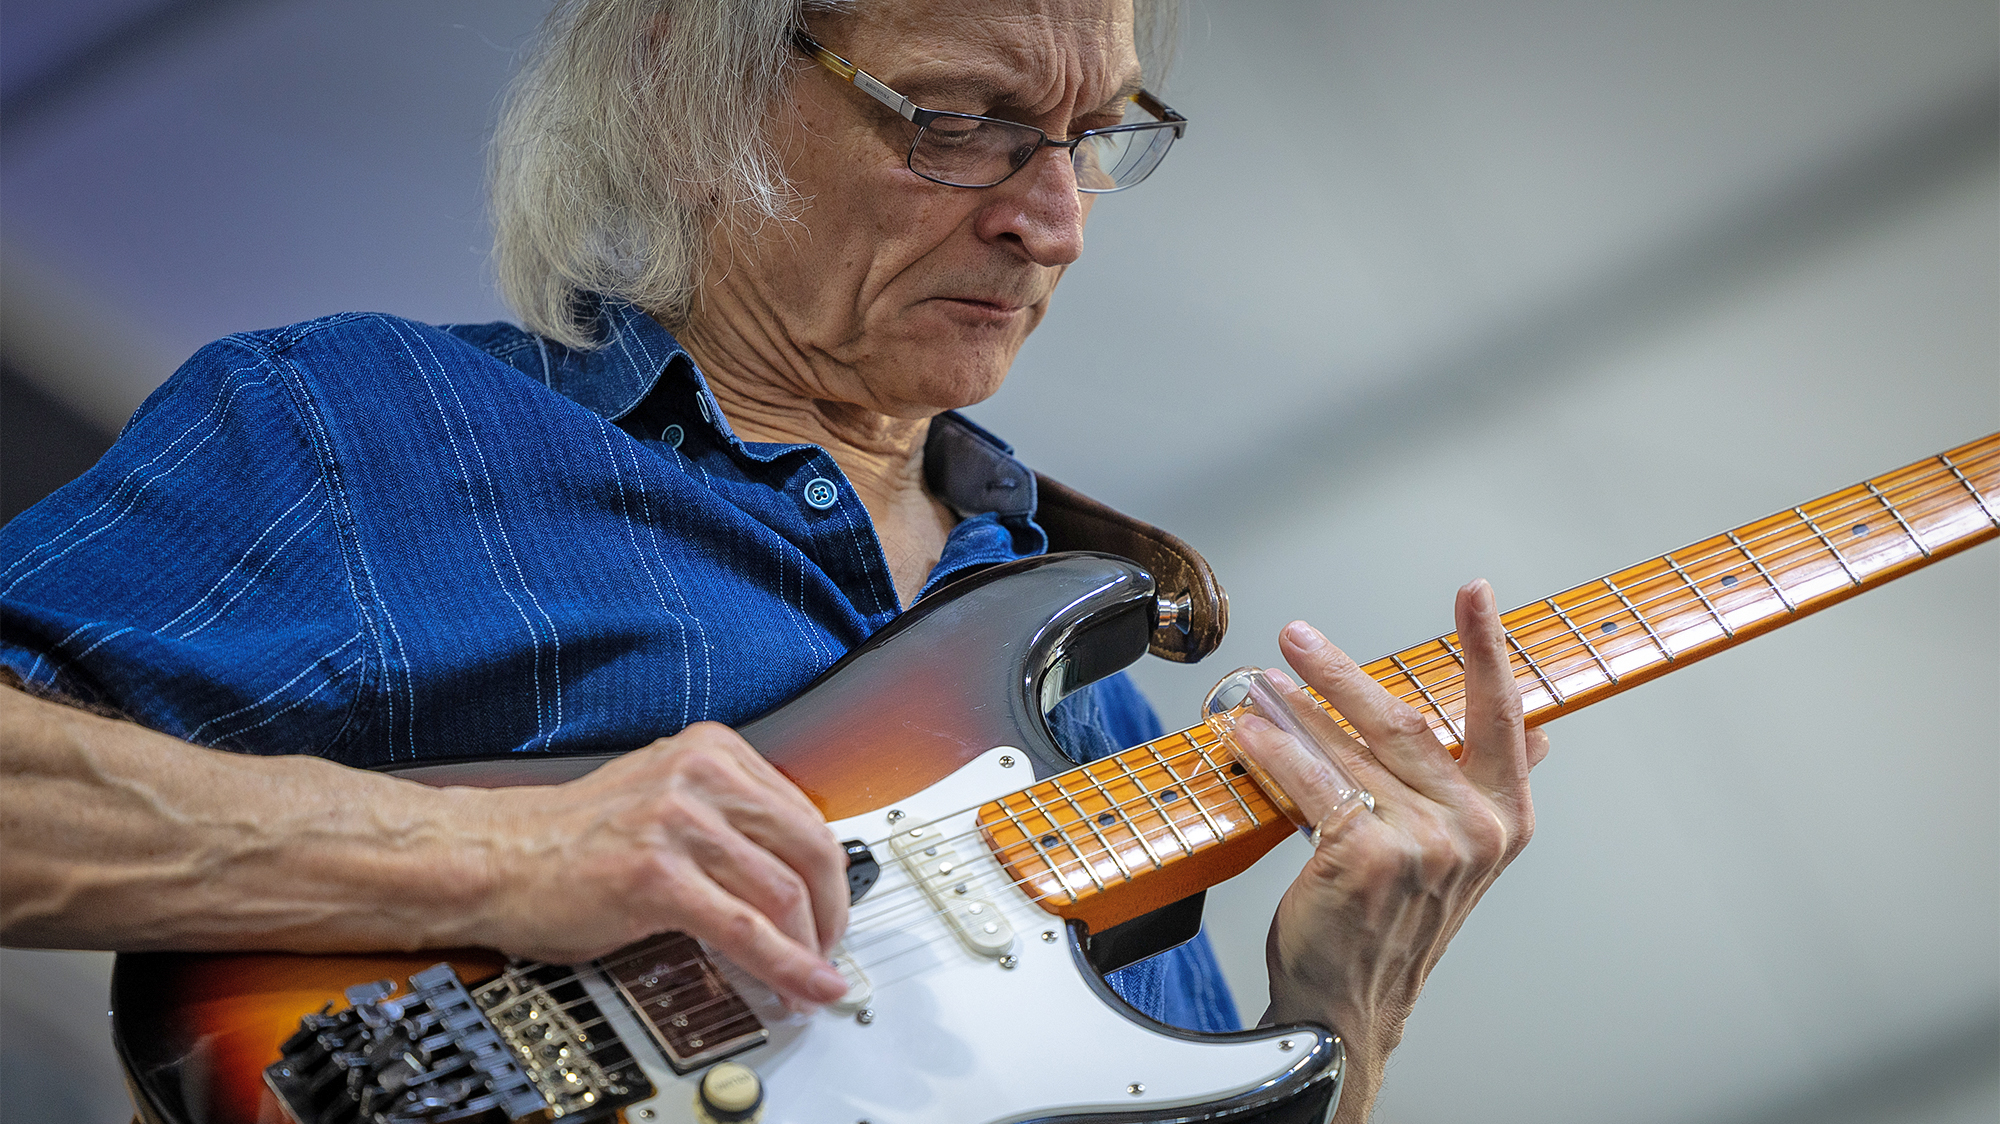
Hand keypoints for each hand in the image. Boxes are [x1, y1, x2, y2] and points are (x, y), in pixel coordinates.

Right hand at [464, 722, 852, 1008]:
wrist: (493, 858)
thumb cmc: (571, 840)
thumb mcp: (665, 801)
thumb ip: (727, 820)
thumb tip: (794, 874)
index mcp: (711, 750)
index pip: (805, 813)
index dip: (832, 875)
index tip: (834, 910)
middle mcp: (701, 775)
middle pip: (810, 849)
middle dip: (833, 913)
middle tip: (831, 951)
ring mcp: (678, 822)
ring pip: (783, 893)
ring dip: (810, 949)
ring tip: (812, 980)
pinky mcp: (656, 875)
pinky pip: (743, 930)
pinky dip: (784, 967)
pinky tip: (798, 987)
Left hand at [1234, 580, 1547, 1121]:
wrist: (1350, 1006)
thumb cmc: (1394, 925)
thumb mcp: (1462, 857)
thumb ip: (1491, 788)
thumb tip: (1536, 732)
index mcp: (1505, 819)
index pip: (1500, 715)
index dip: (1485, 648)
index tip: (1474, 593)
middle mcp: (1474, 828)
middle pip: (1405, 721)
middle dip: (1341, 673)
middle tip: (1299, 637)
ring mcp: (1424, 843)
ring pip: (1348, 750)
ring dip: (1296, 707)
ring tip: (1262, 678)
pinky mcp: (1368, 855)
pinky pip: (1311, 782)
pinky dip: (1273, 750)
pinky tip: (1246, 729)